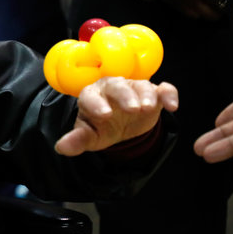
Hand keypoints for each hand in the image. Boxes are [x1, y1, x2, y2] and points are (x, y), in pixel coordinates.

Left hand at [55, 77, 178, 155]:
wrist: (120, 124)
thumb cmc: (101, 127)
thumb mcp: (90, 136)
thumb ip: (77, 140)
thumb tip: (61, 148)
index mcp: (92, 96)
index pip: (90, 96)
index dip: (97, 104)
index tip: (105, 116)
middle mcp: (112, 88)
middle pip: (116, 85)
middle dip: (124, 95)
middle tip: (132, 109)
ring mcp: (134, 89)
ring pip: (140, 85)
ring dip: (146, 95)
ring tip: (148, 108)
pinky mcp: (154, 94)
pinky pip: (163, 88)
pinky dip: (168, 94)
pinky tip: (171, 106)